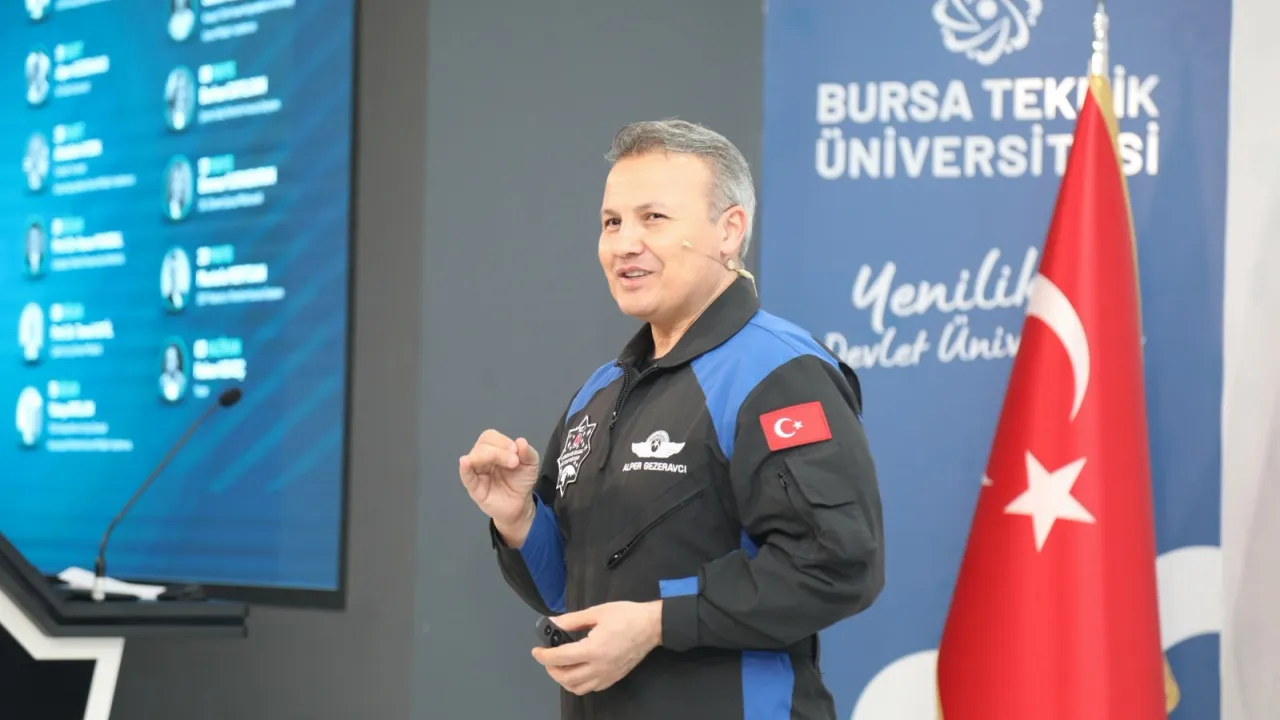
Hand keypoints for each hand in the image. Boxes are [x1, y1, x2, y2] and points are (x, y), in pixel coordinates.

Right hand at [459, 430, 539, 543]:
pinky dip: (465, 467)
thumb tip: (520, 441)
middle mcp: (483, 459)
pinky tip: (466, 462)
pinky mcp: (474, 487)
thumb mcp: (531, 464)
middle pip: (482, 446)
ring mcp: (476, 472)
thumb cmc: (521, 482)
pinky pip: (466, 475)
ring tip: (509, 465)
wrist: (520, 505)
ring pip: (474, 457)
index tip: (516, 451)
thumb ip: (528, 452)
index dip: (502, 441)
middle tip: (514, 462)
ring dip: (489, 456)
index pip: (489, 437)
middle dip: (499, 451)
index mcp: (494, 450)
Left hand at [531, 601, 662, 695]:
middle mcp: (599, 667)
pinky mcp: (614, 678)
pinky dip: (579, 683)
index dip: (544, 656)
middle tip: (547, 658)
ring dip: (563, 680)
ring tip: (560, 666)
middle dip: (551, 669)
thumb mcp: (597, 612)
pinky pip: (591, 688)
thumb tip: (554, 623)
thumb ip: (572, 620)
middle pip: (566, 678)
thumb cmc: (626, 616)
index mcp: (593, 649)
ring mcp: (607, 675)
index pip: (561, 658)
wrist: (652, 626)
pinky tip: (578, 670)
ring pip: (577, 688)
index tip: (537, 651)